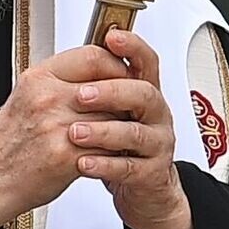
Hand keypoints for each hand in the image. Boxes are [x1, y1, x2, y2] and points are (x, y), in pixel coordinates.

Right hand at [0, 45, 126, 228]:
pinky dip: (113, 149)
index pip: (93, 55)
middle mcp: (47, 98)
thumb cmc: (11, 140)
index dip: (115, 64)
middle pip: (108, 86)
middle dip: (123, 97)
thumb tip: (102, 69)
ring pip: (112, 116)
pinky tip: (109, 150)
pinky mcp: (66, 156)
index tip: (122, 73)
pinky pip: (105, 146)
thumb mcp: (29, 95)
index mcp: (39, 77)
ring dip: (121, 124)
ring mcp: (57, 126)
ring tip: (119, 129)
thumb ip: (63, 79)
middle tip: (129, 104)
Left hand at [69, 29, 197, 228]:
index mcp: (144, 92)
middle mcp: (156, 115)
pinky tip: (83, 162)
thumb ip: (99, 86)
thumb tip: (71, 59)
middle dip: (112, 91)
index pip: (145, 61)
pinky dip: (105, 165)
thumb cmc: (122, 145)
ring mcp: (157, 144)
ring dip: (103, 131)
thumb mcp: (113, 110)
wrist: (143, 190)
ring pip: (136, 132)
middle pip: (144, 93)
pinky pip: (129, 167)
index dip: (132, 47)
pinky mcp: (151, 173)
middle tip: (82, 95)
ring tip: (74, 133)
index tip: (112, 38)